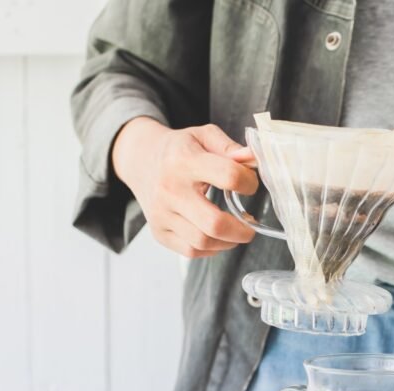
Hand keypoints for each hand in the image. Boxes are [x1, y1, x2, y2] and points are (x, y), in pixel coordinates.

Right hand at [112, 117, 258, 256]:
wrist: (140, 160)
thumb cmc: (178, 150)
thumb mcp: (203, 136)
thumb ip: (231, 148)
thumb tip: (254, 160)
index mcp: (184, 160)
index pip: (229, 176)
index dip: (249, 182)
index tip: (250, 185)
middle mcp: (170, 189)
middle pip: (215, 223)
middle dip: (242, 230)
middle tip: (250, 225)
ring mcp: (162, 214)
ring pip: (203, 242)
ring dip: (228, 242)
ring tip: (236, 232)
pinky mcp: (159, 232)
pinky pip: (190, 251)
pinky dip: (211, 249)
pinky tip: (218, 238)